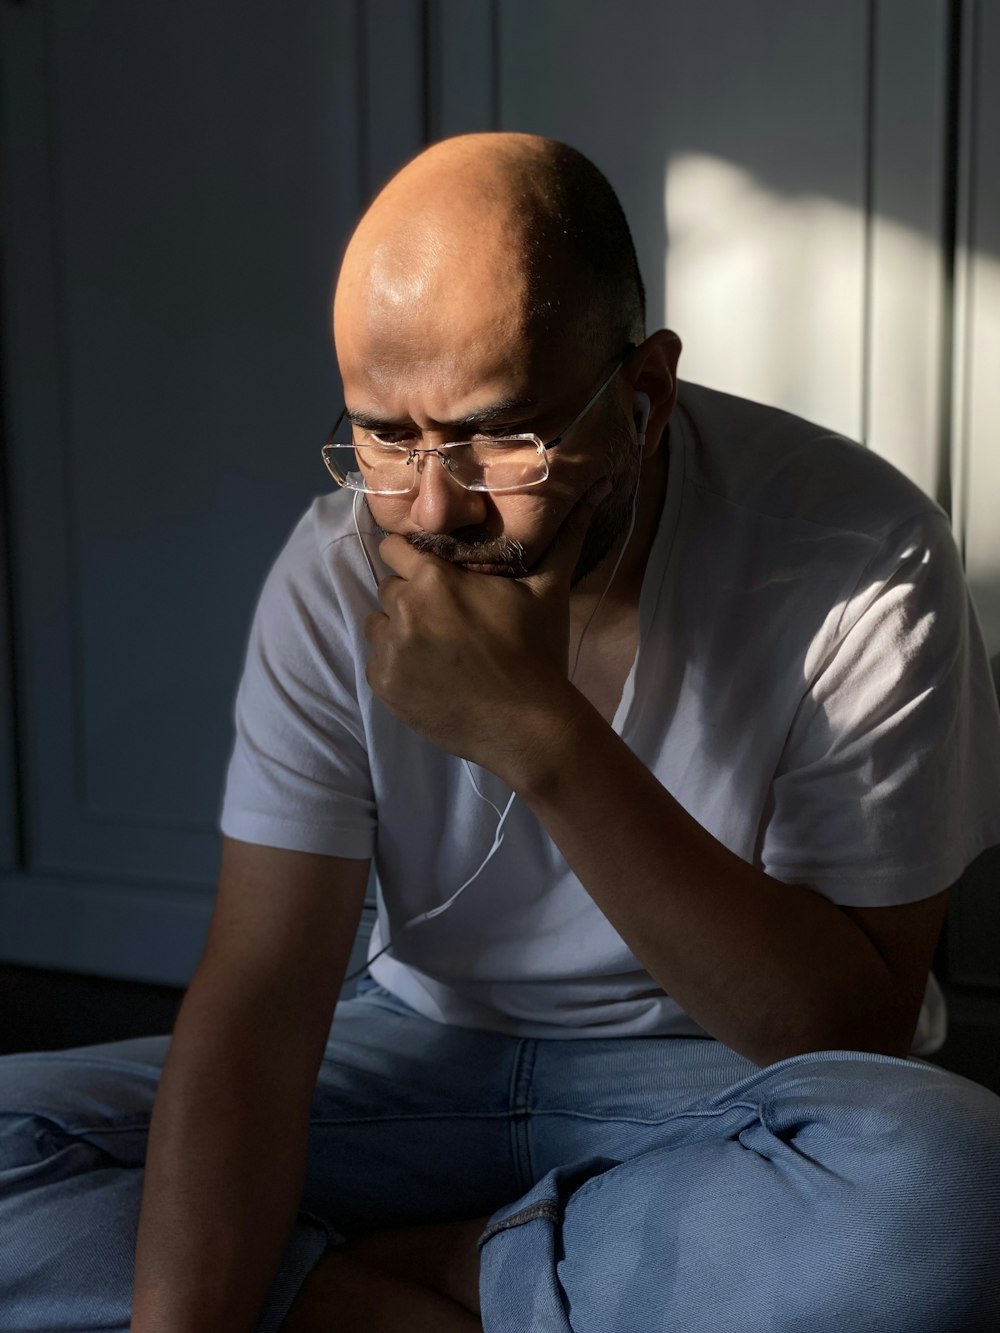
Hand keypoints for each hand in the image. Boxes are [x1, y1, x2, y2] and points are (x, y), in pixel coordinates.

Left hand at [364, 480, 608, 780]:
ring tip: (437, 649)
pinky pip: (377, 663)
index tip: (432, 573)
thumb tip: (601, 483)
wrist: (529, 726)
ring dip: (399, 631)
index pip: (394, 548)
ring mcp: (389, 651)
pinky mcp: (384, 687)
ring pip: (378, 626)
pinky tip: (431, 676)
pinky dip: (397, 667)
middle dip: (411, 597)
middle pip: (389, 588)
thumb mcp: (549, 590)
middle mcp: (402, 609)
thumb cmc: (539, 652)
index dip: (412, 557)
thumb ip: (564, 536)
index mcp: (434, 578)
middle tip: (447, 618)